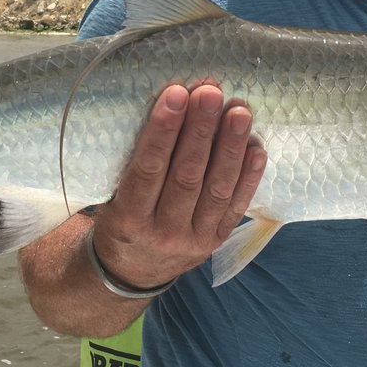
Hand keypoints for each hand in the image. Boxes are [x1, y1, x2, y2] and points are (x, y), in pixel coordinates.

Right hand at [91, 82, 266, 289]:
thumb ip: (133, 162)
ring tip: (238, 111)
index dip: (163, 130)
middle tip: (209, 93)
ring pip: (217, 189)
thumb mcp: (110, 197)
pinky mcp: (216, 241)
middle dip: (200, 130)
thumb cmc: (118, 220)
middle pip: (187, 176)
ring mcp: (194, 240)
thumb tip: (167, 106)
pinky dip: (249, 176)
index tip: (176, 94)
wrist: (131, 272)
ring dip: (230, 147)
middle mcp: (163, 232)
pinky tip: (256, 146)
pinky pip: (236, 206)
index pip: (148, 169)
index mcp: (129, 218)